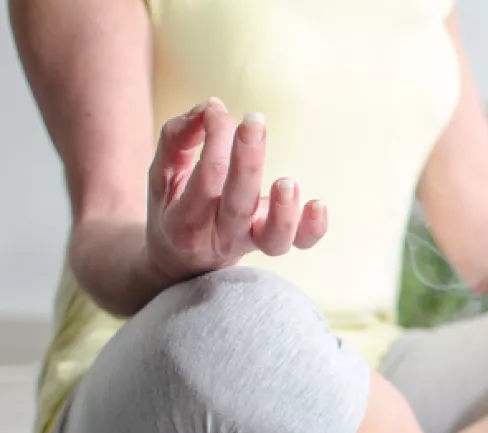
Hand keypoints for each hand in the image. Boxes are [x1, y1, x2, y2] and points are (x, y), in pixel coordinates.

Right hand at [145, 97, 326, 282]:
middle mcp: (221, 235)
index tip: (216, 110)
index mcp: (185, 220)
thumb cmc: (174, 207)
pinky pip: (300, 242)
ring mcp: (251, 242)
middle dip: (248, 161)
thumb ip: (177, 139)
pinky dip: (313, 228)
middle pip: (239, 205)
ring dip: (283, 211)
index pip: (206, 177)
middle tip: (253, 123)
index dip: (215, 138)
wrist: (183, 262)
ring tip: (286, 181)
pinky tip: (318, 203)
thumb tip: (211, 107)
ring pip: (273, 239)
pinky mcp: (274, 241)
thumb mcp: (161, 175)